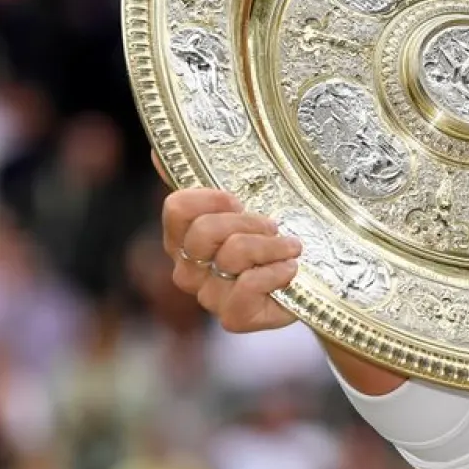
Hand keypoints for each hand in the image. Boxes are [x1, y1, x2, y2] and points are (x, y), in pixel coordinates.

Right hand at [156, 150, 301, 332]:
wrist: (311, 281)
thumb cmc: (272, 238)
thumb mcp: (246, 202)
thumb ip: (205, 176)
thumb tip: (157, 151)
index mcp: (183, 238)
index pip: (177, 208)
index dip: (213, 198)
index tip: (239, 201)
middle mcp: (188, 269)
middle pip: (205, 231)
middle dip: (249, 222)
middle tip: (273, 225)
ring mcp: (208, 296)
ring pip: (233, 254)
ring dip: (273, 245)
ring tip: (291, 247)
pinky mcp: (234, 318)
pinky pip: (249, 285)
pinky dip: (277, 272)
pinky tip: (289, 270)